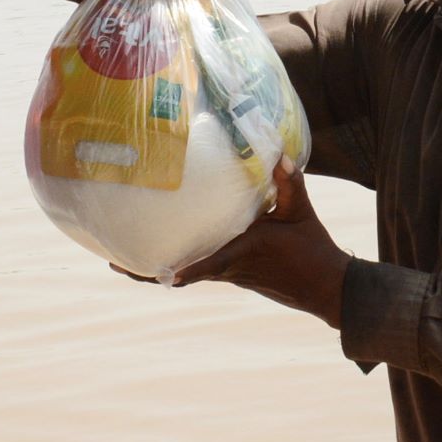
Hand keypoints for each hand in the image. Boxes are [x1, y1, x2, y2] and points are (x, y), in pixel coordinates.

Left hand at [122, 161, 350, 327]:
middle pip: (183, 274)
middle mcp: (231, 268)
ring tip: (126, 261)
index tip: (164, 273)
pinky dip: (180, 266)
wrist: (326, 287)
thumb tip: (278, 154)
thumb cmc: (313, 249)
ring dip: (159, 270)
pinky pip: (201, 271)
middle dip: (149, 271)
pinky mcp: (234, 276)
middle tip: (115, 262)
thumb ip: (290, 183)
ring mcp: (230, 275)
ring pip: (188, 274)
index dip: (186, 270)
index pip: (209, 265)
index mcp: (244, 252)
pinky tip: (167, 255)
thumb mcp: (301, 212)